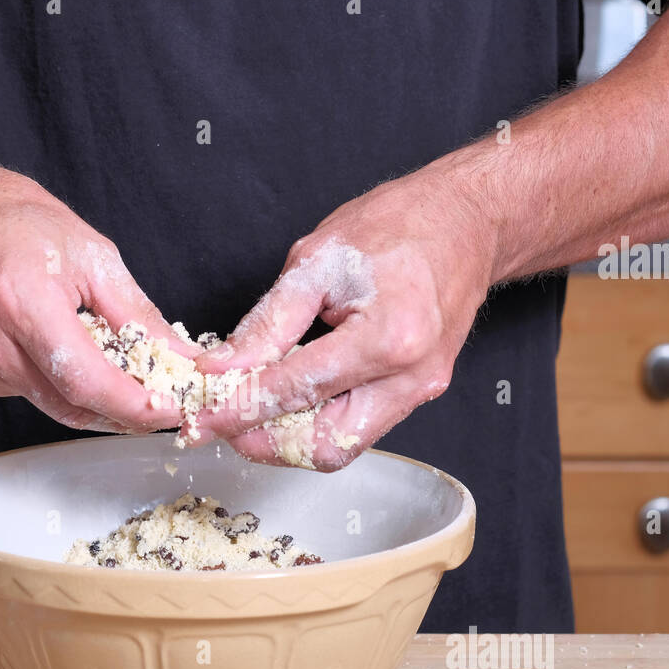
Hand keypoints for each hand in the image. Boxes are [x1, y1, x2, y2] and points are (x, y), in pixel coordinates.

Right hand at [0, 160, 195, 431]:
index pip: (84, 380)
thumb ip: (136, 313)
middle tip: (162, 404)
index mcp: (21, 302)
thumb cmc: (10, 220)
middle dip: (124, 414)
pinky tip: (79, 362)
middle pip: (70, 406)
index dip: (133, 405)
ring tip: (132, 383)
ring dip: (99, 404)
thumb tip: (181, 355)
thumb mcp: (89, 253)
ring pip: (54, 407)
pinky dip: (66, 388)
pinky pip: (33, 394)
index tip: (169, 408)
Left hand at [190, 171, 495, 468]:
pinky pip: (359, 427)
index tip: (201, 419)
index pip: (296, 390)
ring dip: (288, 438)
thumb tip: (221, 370)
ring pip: (342, 447)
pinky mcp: (418, 395)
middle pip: (325, 446)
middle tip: (224, 422)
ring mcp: (419, 391)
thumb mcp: (316, 260)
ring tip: (251, 409)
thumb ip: (266, 324)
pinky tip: (288, 399)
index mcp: (388, 337)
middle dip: (265, 442)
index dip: (239, 409)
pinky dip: (315, 421)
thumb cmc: (399, 226)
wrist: (466, 222)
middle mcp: (411, 377)